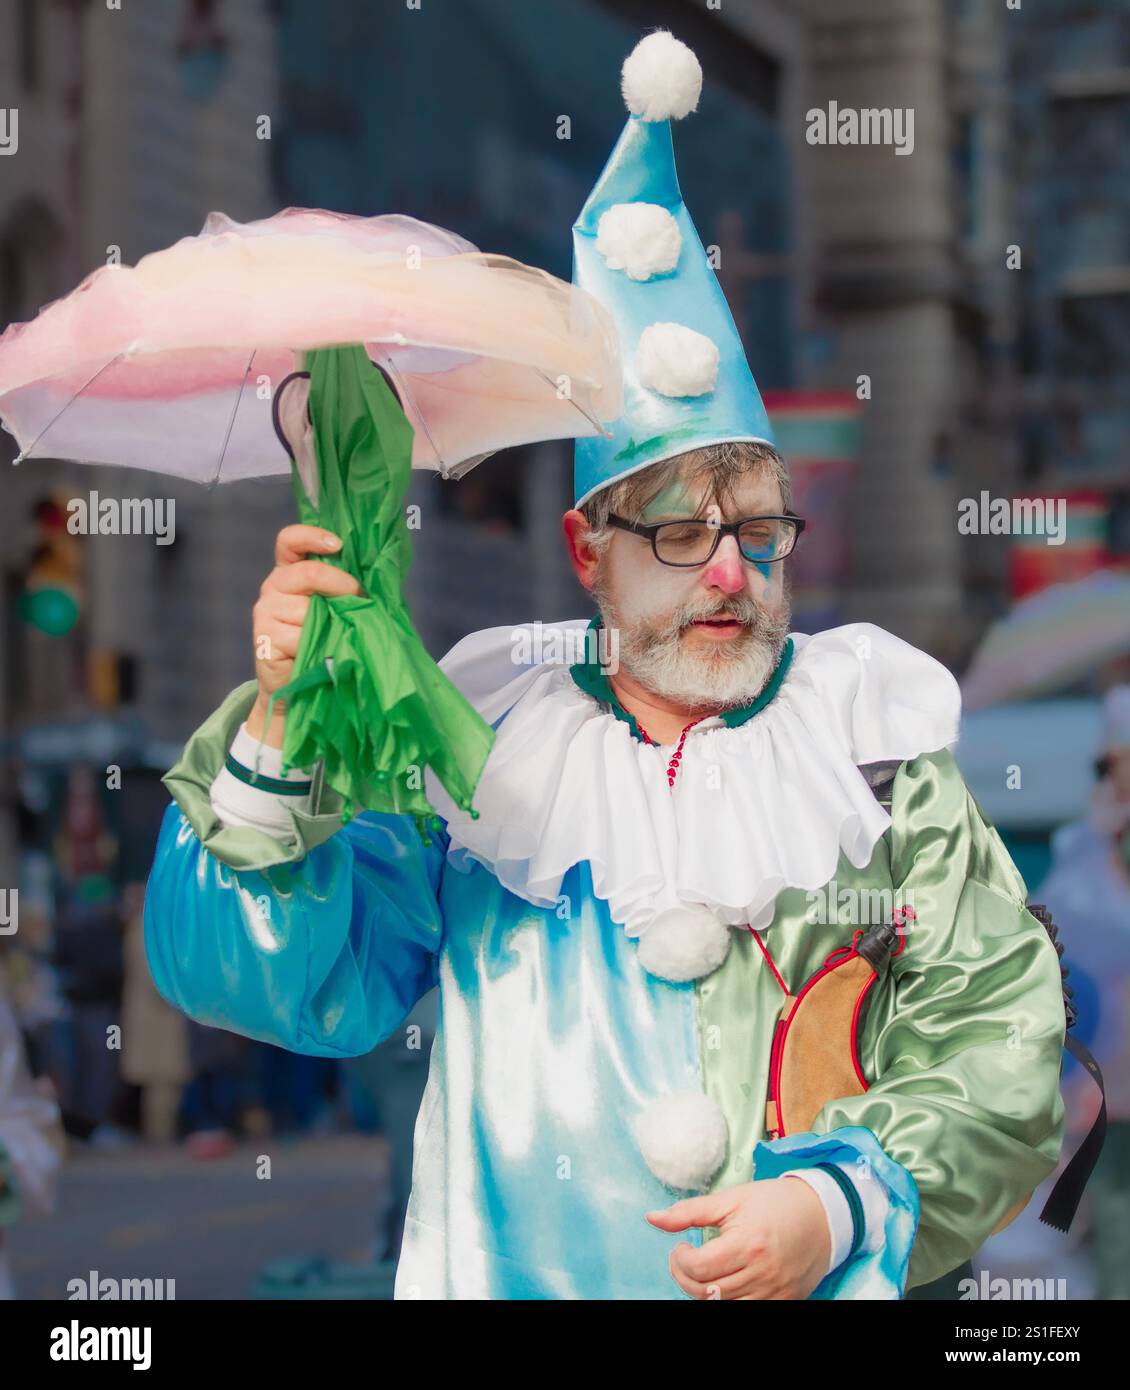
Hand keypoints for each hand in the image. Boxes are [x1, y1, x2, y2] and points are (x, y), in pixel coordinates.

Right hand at [247, 524, 361, 746]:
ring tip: (337, 637)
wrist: (302, 687)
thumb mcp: (336, 611)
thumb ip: (344, 592)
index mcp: (290, 573)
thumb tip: (370, 585)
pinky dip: (318, 646)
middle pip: (307, 573)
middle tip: (359, 599)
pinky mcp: (264, 638)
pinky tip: (319, 654)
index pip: (289, 541)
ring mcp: (265, 612)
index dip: (311, 536)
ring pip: (307, 609)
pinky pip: (300, 636)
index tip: (337, 544)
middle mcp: (273, 587)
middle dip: (340, 584)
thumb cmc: (326, 644)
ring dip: (331, 624)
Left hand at [646, 1176, 829, 1299]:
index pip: (698, 1268)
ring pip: (724, 1307)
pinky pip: (748, 1311)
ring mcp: (774, 1292)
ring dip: (704, 1292)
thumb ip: (689, 1211)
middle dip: (685, 1277)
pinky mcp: (785, 1301)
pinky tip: (724, 1282)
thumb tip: (652, 1218)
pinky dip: (729, 1300)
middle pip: (707, 1292)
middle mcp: (761, 1272)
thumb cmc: (774, 1202)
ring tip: (703, 1270)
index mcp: (747, 1243)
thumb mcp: (731, 1199)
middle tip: (684, 1259)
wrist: (823, 1215)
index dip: (678, 1260)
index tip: (680, 1247)